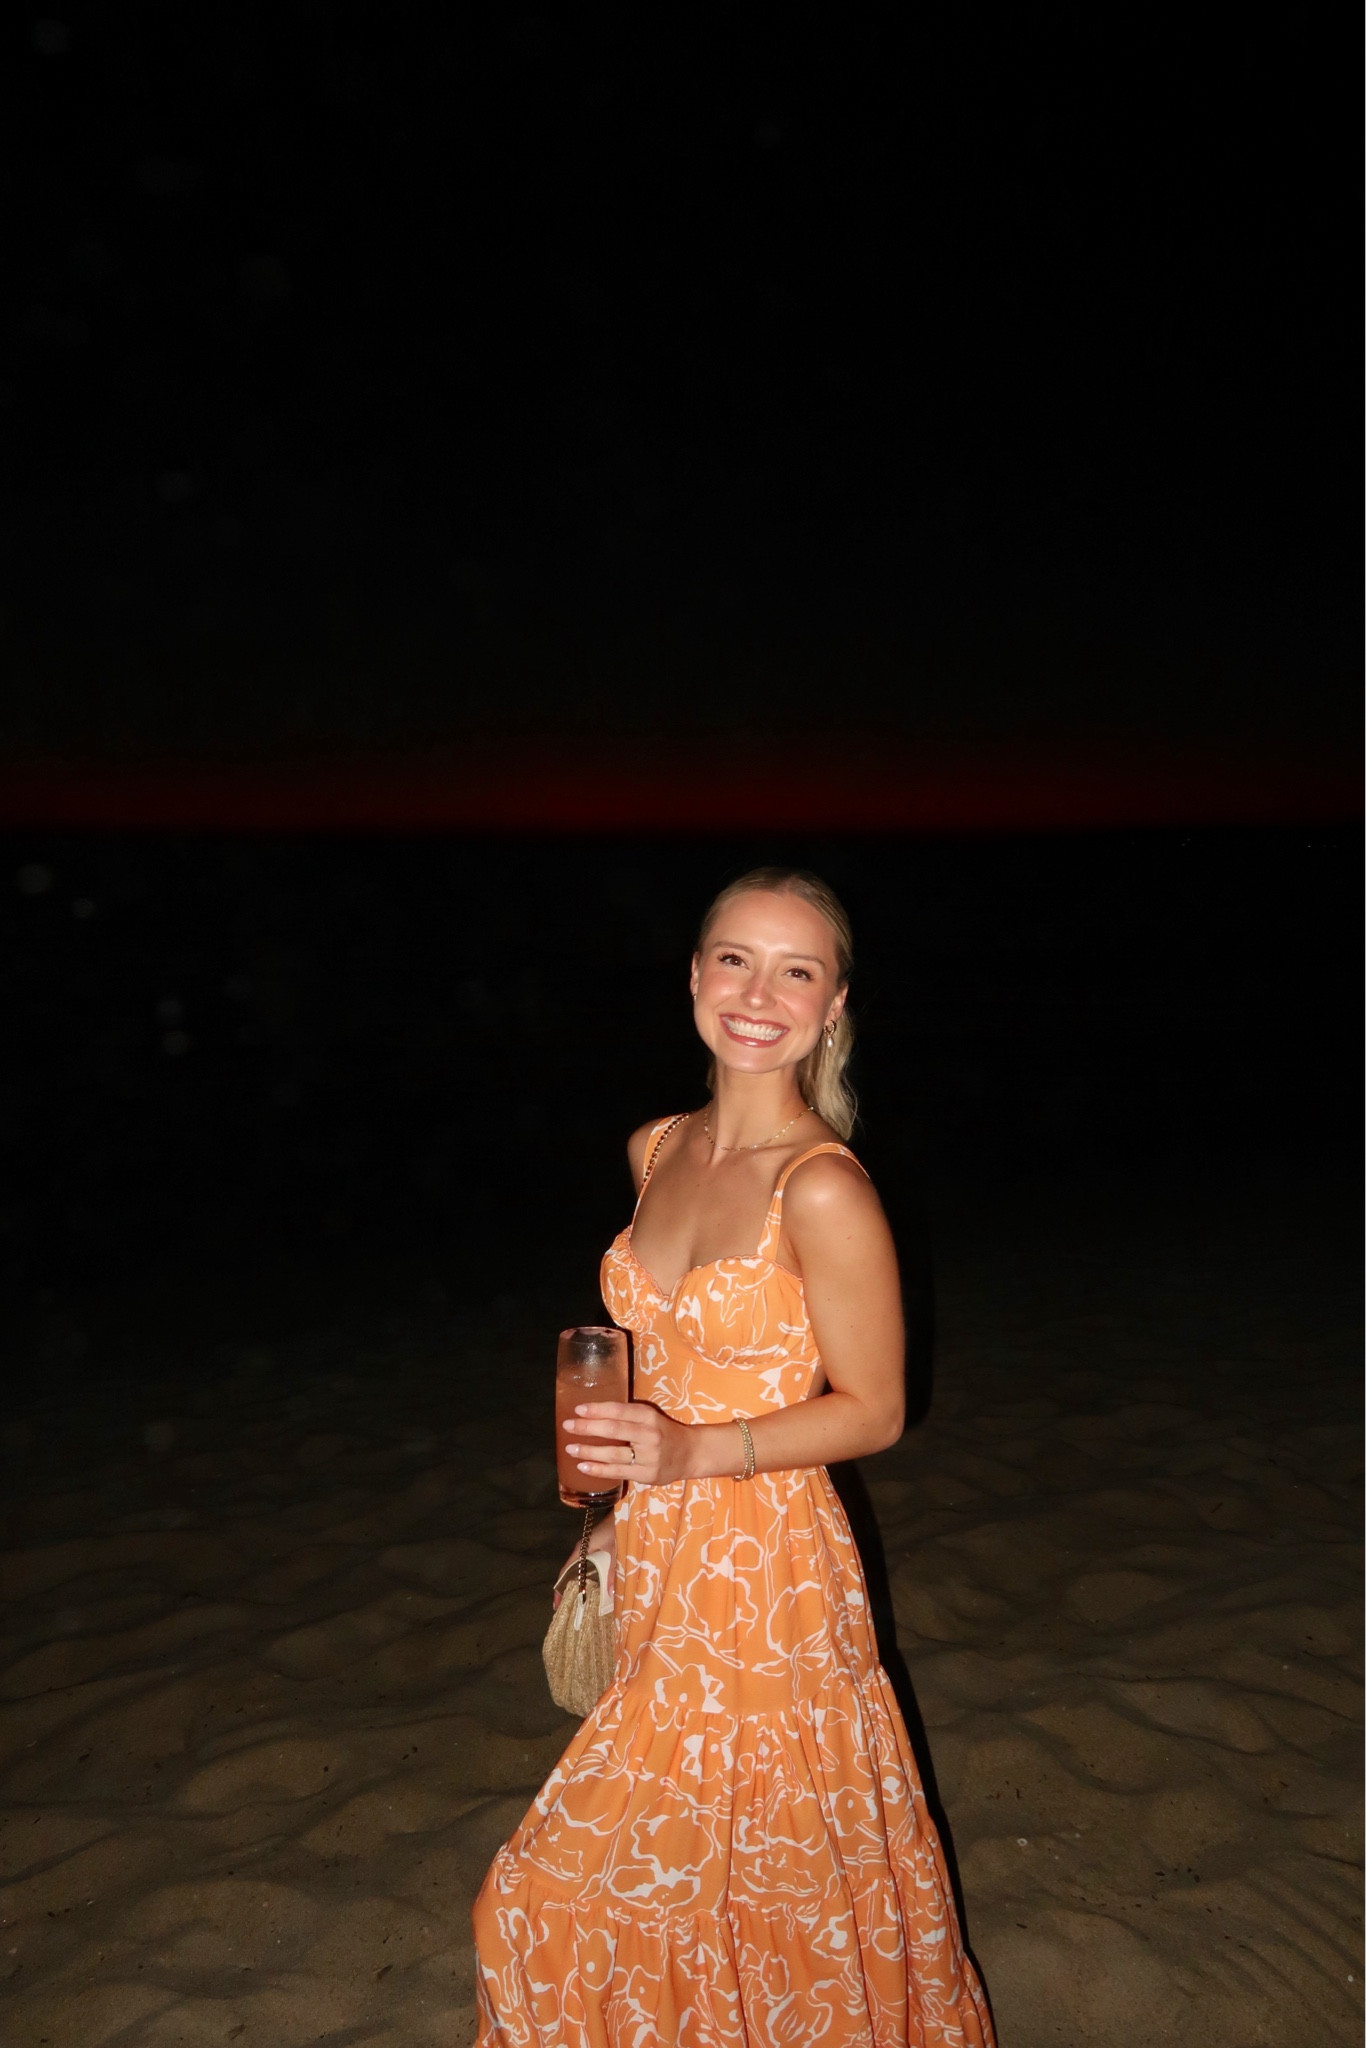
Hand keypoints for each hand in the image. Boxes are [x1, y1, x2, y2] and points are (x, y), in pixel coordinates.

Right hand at [552, 1510, 614, 1609]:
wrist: (626, 1509)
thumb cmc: (617, 1526)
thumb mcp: (616, 1549)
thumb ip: (613, 1570)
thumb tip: (610, 1593)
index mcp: (582, 1549)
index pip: (565, 1571)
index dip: (559, 1589)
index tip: (556, 1606)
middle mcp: (582, 1550)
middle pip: (571, 1573)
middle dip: (569, 1591)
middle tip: (570, 1611)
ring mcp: (589, 1549)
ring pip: (581, 1571)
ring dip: (580, 1586)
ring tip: (581, 1604)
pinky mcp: (597, 1549)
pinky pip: (589, 1567)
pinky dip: (590, 1579)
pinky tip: (596, 1589)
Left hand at [563, 1399, 695, 1485]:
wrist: (690, 1454)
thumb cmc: (663, 1432)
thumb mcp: (650, 1418)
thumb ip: (627, 1416)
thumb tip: (592, 1414)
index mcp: (649, 1416)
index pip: (620, 1411)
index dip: (598, 1409)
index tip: (578, 1409)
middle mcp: (649, 1435)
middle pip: (614, 1430)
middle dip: (588, 1428)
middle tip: (568, 1426)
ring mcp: (649, 1457)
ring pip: (613, 1454)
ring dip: (589, 1451)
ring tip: (571, 1448)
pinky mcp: (647, 1475)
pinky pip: (618, 1472)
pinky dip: (598, 1469)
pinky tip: (584, 1466)